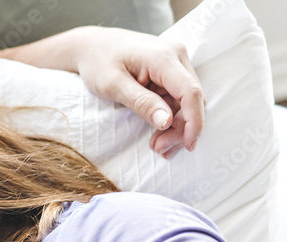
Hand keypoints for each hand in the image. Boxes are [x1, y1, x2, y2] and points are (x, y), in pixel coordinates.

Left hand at [72, 27, 204, 157]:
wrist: (93, 46)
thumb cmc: (98, 62)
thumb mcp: (113, 85)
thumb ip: (140, 102)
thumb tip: (166, 122)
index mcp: (163, 57)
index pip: (190, 92)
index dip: (194, 121)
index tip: (188, 145)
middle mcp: (176, 56)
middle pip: (193, 99)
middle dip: (181, 128)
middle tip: (159, 150)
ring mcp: (175, 63)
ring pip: (188, 102)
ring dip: (176, 127)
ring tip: (156, 146)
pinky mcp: (170, 72)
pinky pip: (178, 99)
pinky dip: (171, 118)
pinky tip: (159, 135)